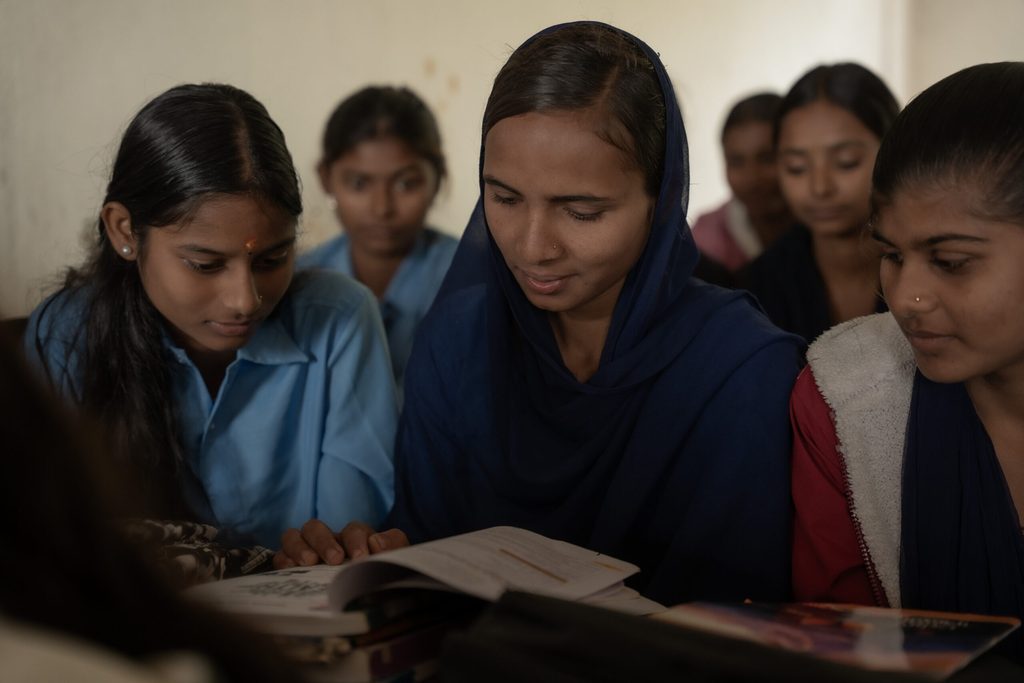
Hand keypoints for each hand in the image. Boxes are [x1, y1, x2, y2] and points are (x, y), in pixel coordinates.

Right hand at [273, 519, 408, 568]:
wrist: (373, 604)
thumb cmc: (381, 578)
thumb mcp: (394, 561)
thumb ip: (393, 546)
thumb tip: (376, 542)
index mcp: (354, 539)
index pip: (353, 530)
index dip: (356, 540)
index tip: (362, 557)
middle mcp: (327, 542)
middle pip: (315, 527)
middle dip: (324, 540)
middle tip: (335, 559)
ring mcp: (306, 553)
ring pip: (294, 535)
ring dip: (300, 546)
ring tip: (310, 562)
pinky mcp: (291, 568)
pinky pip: (280, 557)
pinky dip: (284, 559)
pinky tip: (293, 570)